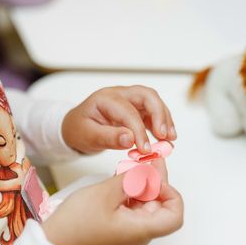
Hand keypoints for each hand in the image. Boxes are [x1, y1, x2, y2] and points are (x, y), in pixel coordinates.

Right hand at [41, 159, 182, 244]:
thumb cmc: (74, 227)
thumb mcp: (104, 194)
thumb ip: (130, 179)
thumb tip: (147, 171)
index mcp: (141, 231)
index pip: (174, 215)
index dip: (170, 193)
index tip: (154, 177)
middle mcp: (138, 238)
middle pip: (158, 208)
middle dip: (153, 182)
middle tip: (146, 160)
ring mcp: (127, 239)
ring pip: (143, 210)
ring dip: (140, 188)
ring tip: (130, 167)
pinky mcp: (116, 236)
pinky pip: (130, 215)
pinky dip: (128, 197)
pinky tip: (119, 182)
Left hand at [62, 85, 176, 153]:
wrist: (76, 127)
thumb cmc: (79, 130)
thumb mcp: (88, 136)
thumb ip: (108, 137)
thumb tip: (129, 139)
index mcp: (106, 99)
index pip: (128, 111)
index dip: (139, 131)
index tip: (145, 150)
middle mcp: (120, 94)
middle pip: (147, 96)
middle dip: (159, 115)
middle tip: (164, 136)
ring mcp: (129, 100)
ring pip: (153, 102)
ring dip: (165, 119)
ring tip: (170, 139)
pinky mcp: (136, 109)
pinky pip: (153, 112)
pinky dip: (162, 123)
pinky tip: (165, 138)